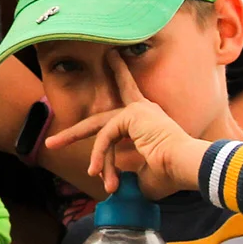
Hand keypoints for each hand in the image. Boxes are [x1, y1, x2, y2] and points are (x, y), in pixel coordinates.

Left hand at [43, 51, 211, 197]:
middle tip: (53, 140)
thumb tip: (117, 185)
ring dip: (73, 137)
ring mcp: (139, 110)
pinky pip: (106, 135)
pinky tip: (97, 170)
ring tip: (53, 145)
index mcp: (149, 123)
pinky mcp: (133, 114)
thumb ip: (129, 172)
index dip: (118, 80)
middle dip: (75, 130)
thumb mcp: (145, 174)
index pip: (126, 104)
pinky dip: (100, 153)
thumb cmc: (172, 174)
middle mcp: (144, 111)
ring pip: (99, 128)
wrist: (188, 167)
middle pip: (102, 118)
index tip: (111, 58)